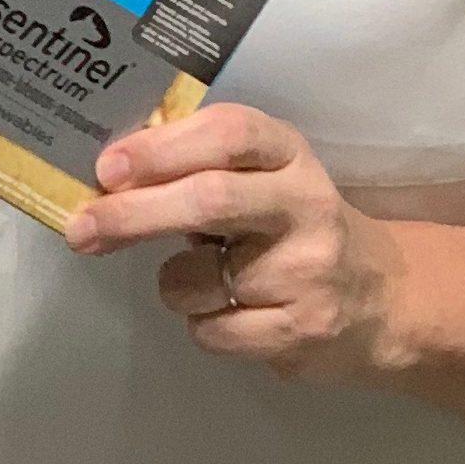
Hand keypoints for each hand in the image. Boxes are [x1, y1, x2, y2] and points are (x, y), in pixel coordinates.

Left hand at [65, 103, 406, 383]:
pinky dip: (202, 323)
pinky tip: (235, 314)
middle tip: (82, 228)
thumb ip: (202, 169)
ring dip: (175, 283)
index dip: (163, 147)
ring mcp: (308, 270)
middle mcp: (305, 204)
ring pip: (197, 278)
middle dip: (133, 214)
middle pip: (208, 200)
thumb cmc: (293, 229)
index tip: (109, 167)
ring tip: (206, 280)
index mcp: (289, 154)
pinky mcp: (302, 330)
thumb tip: (109, 178)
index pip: (230, 133)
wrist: (382, 302)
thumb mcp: (265, 180)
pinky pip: (212, 330)